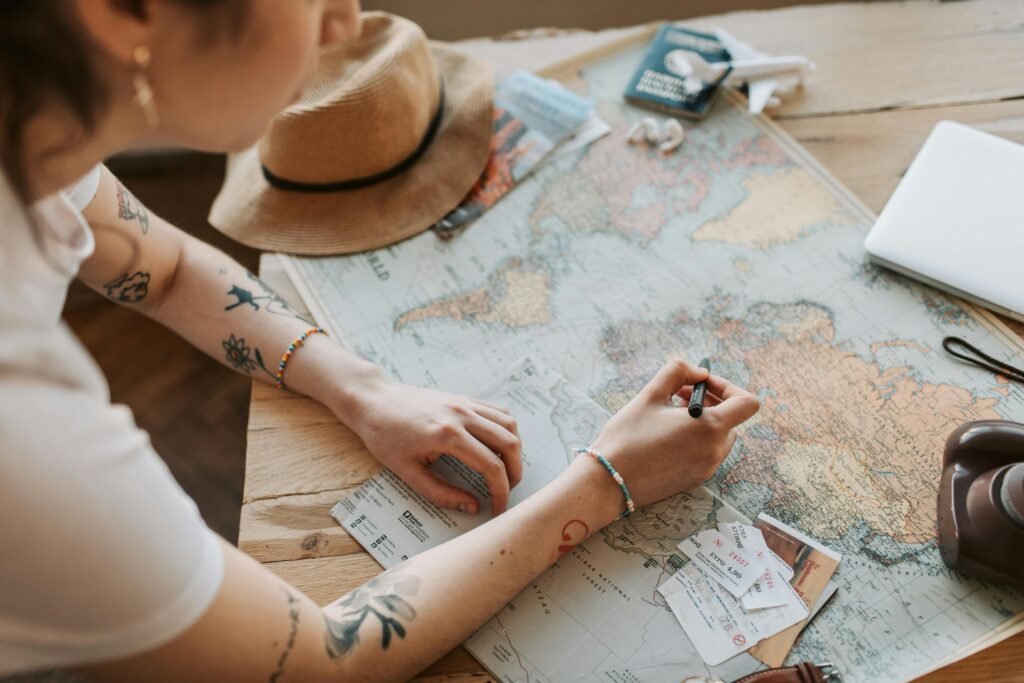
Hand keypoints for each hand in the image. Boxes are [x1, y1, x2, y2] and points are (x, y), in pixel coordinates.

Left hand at [345, 381, 522, 514]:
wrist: (373, 401)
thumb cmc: (384, 437)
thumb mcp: (407, 472)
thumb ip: (441, 493)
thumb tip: (472, 507)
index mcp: (447, 435)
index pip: (490, 466)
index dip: (501, 491)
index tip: (498, 508)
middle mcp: (462, 415)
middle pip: (508, 443)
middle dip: (515, 472)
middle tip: (506, 491)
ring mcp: (465, 403)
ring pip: (509, 424)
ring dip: (514, 450)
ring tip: (506, 470)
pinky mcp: (464, 398)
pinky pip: (498, 411)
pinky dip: (506, 429)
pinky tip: (498, 446)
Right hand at [590, 359, 759, 508]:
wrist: (609, 481)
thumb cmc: (628, 436)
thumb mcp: (651, 394)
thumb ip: (678, 372)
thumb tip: (699, 373)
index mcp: (710, 428)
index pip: (747, 403)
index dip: (728, 387)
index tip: (702, 384)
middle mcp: (715, 450)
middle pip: (732, 419)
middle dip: (710, 402)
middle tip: (679, 396)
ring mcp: (707, 468)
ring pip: (719, 436)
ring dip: (703, 421)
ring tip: (670, 416)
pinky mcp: (696, 479)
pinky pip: (707, 453)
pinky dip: (695, 439)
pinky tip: (666, 436)